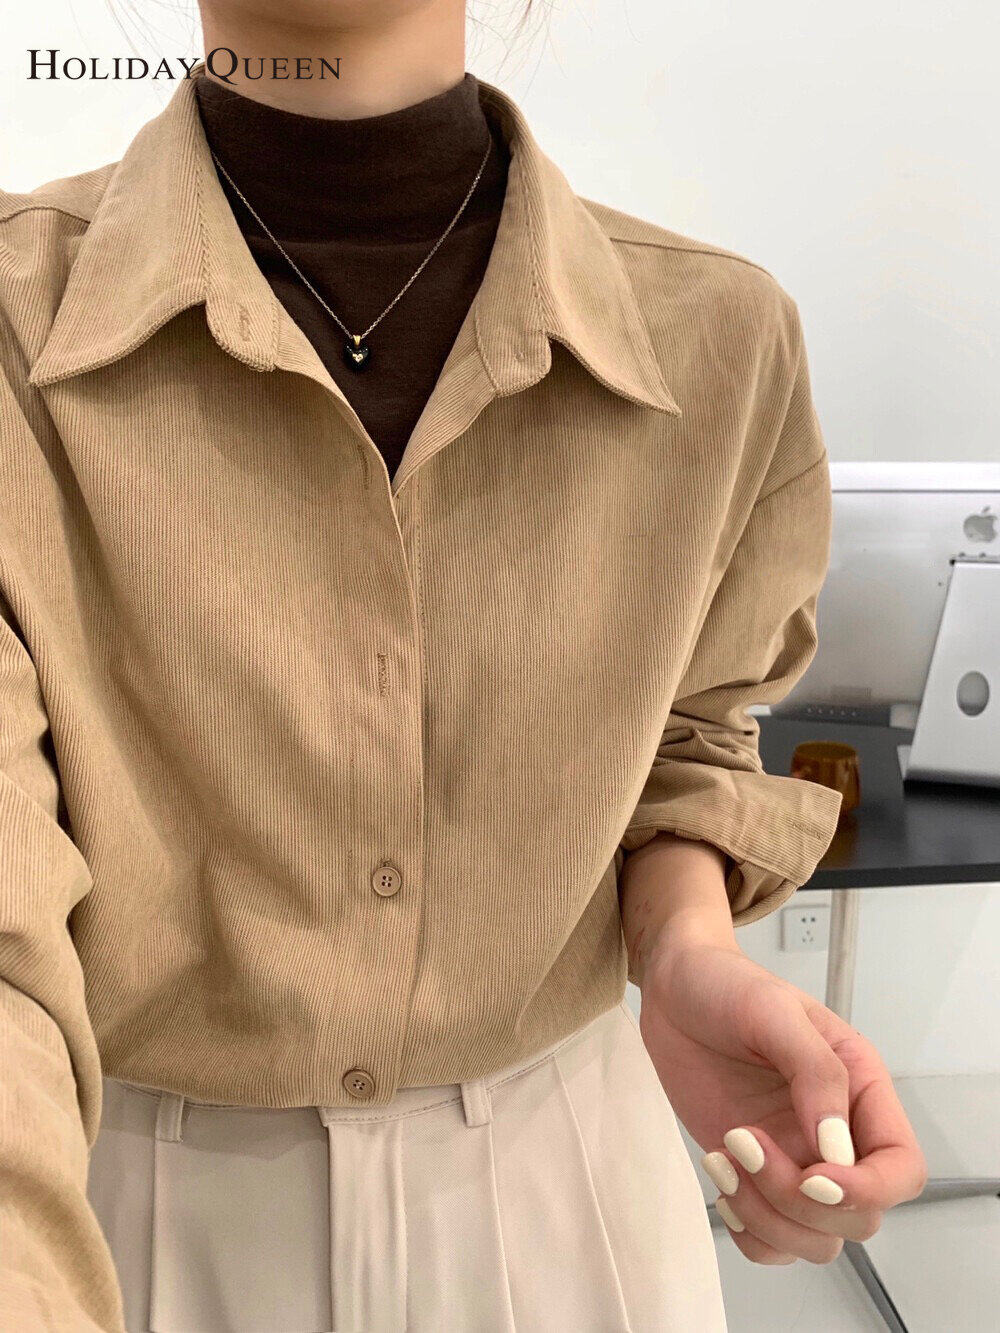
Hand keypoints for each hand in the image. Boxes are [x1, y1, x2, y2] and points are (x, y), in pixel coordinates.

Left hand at [638, 933, 927, 1264]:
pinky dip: (749, 1230)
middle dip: (800, 1201)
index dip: (868, 1189)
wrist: (676, 989)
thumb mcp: (774, 1011)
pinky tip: (722, 1176)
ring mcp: (795, 1157)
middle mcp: (837, 1133)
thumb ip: (816, 1072)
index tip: (813, 1177)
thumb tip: (837, 1149)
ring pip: (815, 1239)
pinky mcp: (756, 1174)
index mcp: (861, 1088)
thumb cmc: (727, 986)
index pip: (901, 1168)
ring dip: (767, 1216)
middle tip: (744, 1141)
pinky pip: (772, 1240)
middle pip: (859, 1216)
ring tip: (725, 1154)